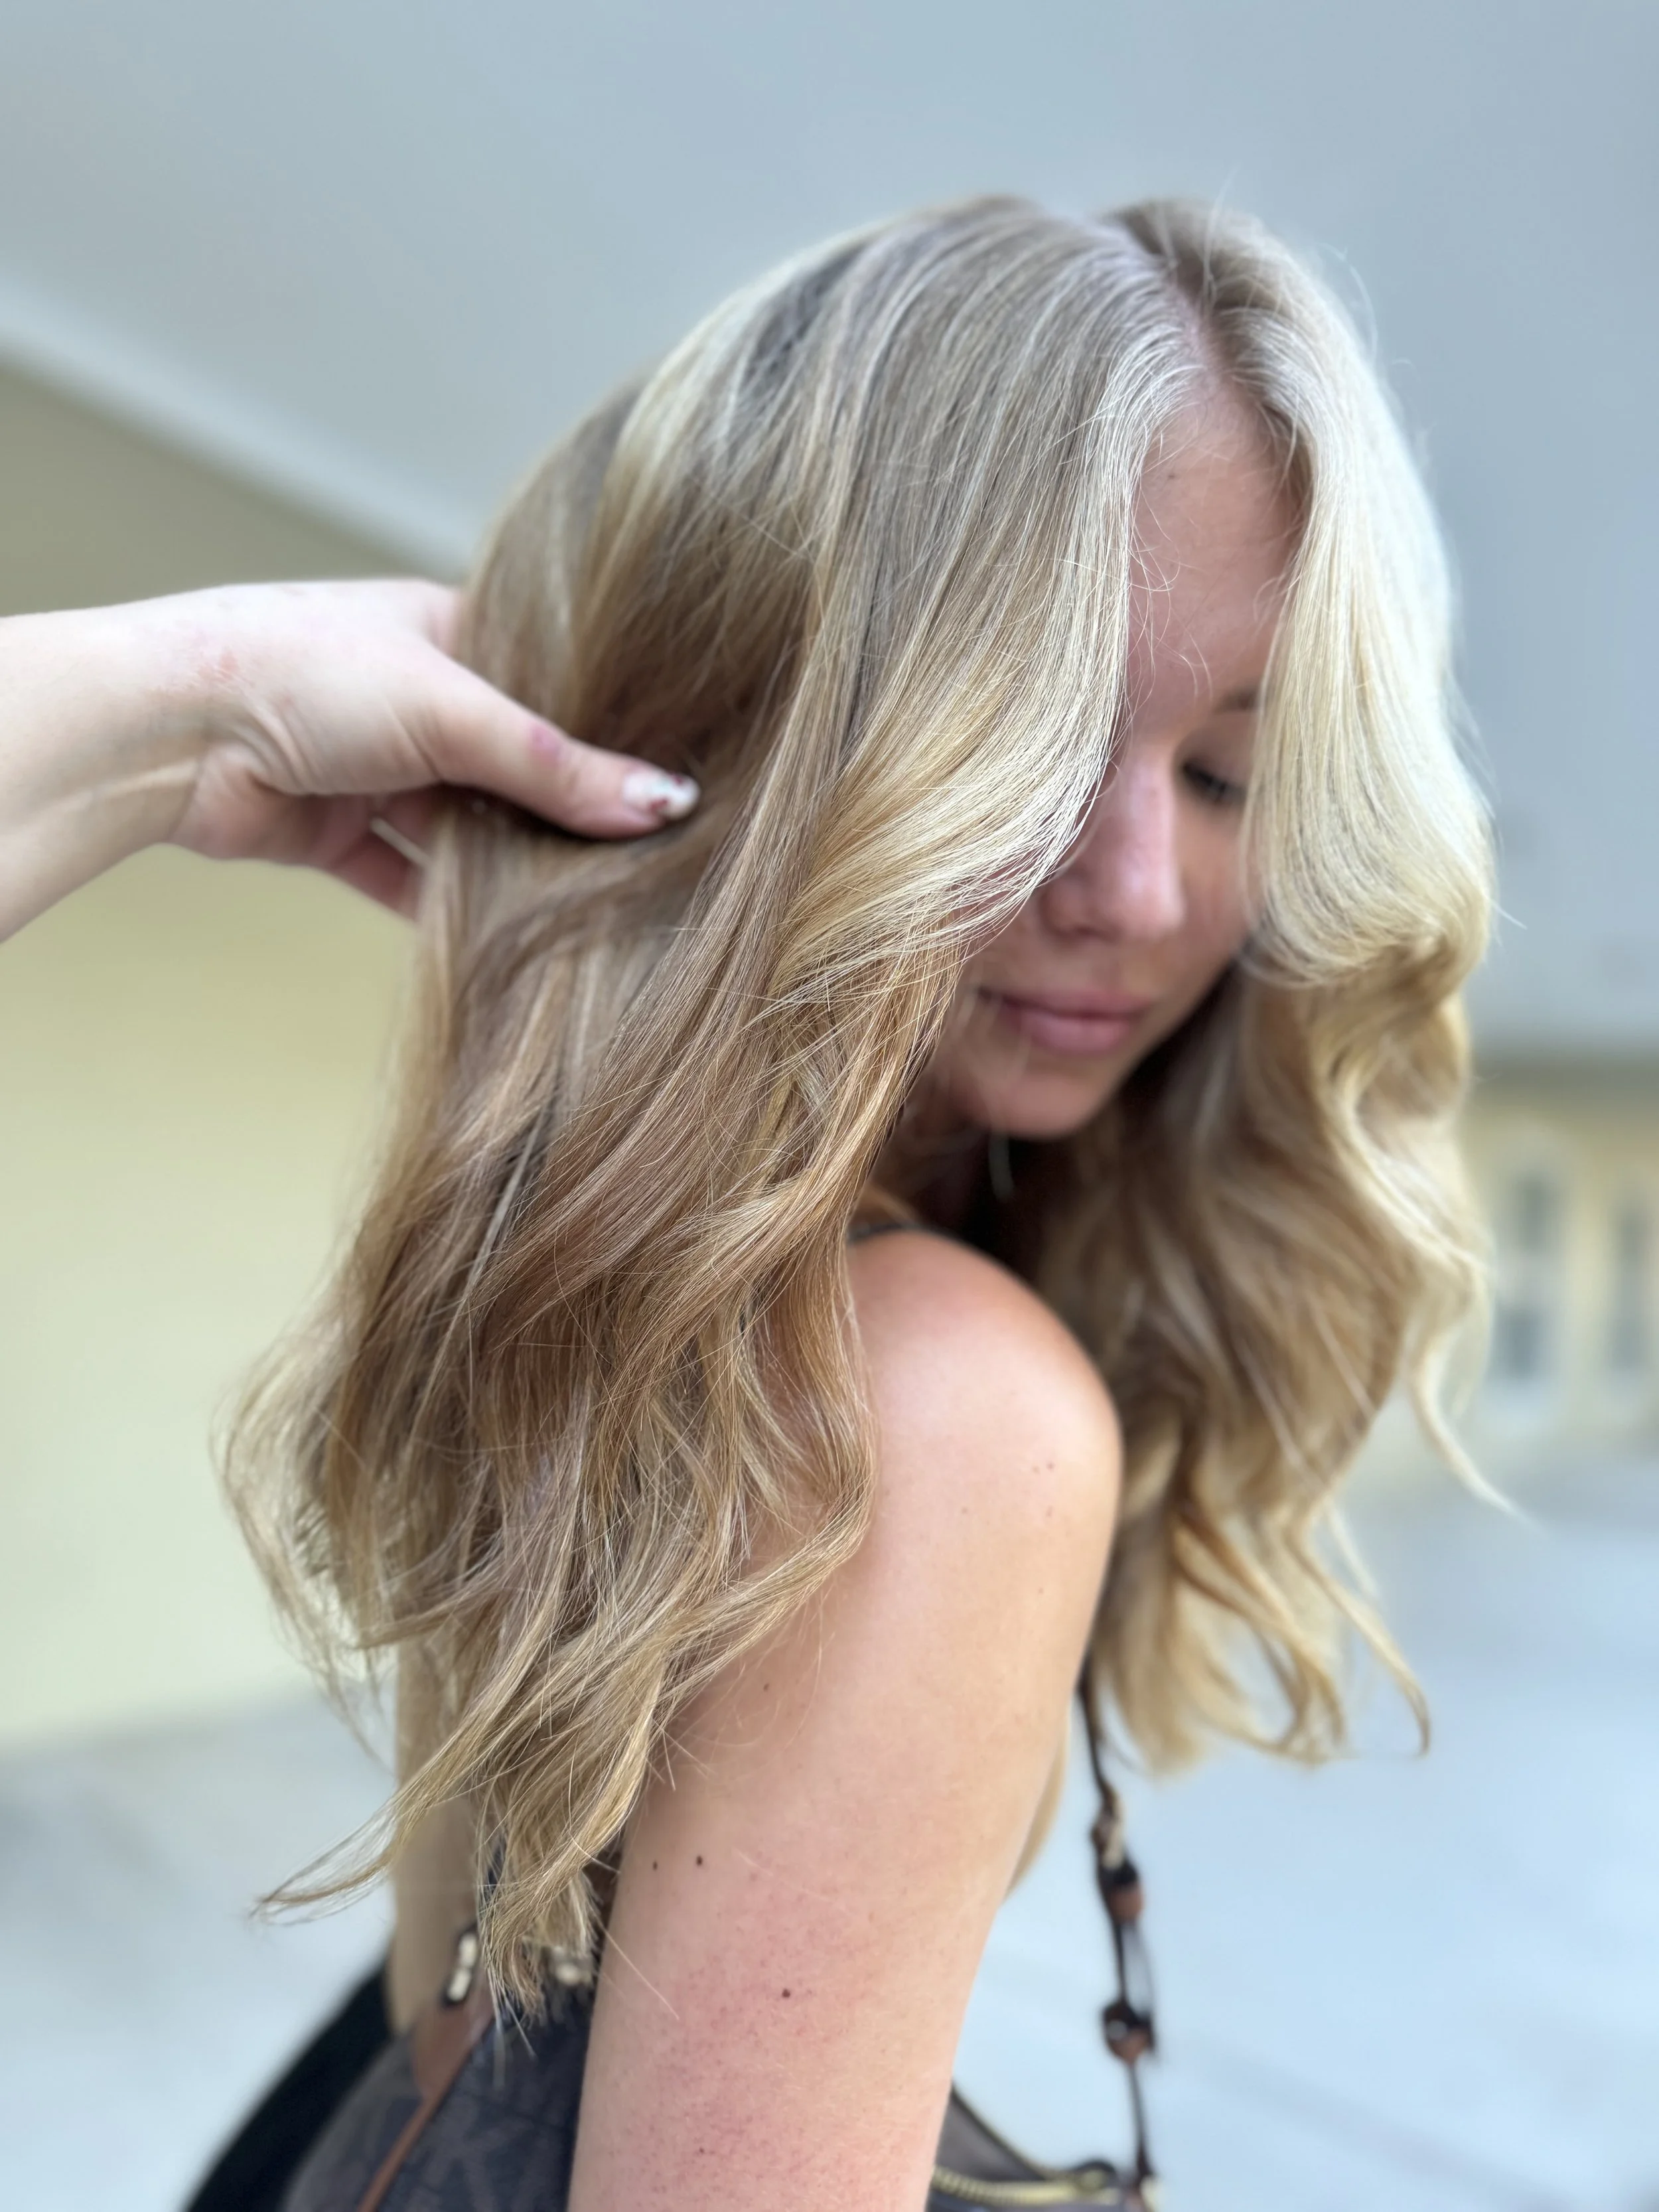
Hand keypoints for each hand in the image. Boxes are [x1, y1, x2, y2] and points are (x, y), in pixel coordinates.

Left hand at [0, 579, 697, 935]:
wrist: (168, 733)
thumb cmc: (300, 672)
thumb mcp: (451, 711)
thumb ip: (556, 769)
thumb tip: (664, 804)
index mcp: (447, 629)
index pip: (550, 680)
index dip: (607, 725)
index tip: (675, 771)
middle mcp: (416, 698)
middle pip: (513, 765)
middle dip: (563, 809)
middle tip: (647, 854)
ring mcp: (378, 769)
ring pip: (465, 828)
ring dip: (510, 864)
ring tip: (593, 904)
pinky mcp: (340, 835)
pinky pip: (411, 880)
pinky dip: (450, 910)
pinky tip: (510, 942)